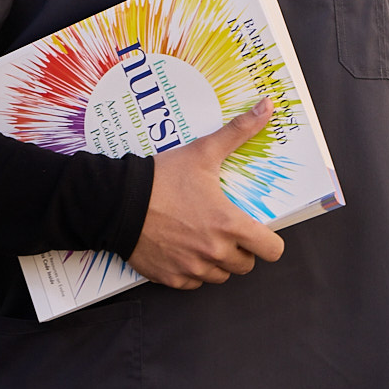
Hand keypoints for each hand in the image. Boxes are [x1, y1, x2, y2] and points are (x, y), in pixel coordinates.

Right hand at [127, 98, 284, 287]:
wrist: (116, 203)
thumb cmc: (162, 178)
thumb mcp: (203, 152)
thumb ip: (239, 131)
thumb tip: (267, 105)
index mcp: (229, 225)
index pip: (272, 250)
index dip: (269, 241)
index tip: (259, 231)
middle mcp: (215, 253)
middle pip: (246, 265)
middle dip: (241, 249)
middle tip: (225, 229)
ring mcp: (192, 269)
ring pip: (221, 276)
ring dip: (218, 261)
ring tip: (203, 237)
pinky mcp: (170, 279)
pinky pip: (194, 284)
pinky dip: (192, 271)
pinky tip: (183, 249)